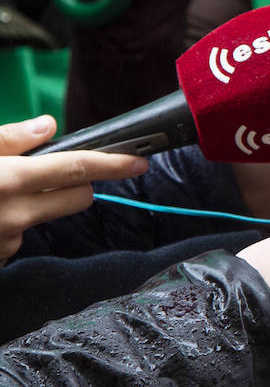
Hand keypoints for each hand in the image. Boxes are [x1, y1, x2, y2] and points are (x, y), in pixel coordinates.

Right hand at [0, 115, 146, 262]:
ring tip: (0, 195)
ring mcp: (9, 241)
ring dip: (37, 204)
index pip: (76, 169)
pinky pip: (21, 235)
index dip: (112, 164)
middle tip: (48, 172)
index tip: (138, 162)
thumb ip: (9, 139)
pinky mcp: (1, 260)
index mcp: (8, 180)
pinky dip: (13, 223)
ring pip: (48, 216)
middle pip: (79, 197)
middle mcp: (15, 214)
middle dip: (77, 183)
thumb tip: (48, 125)